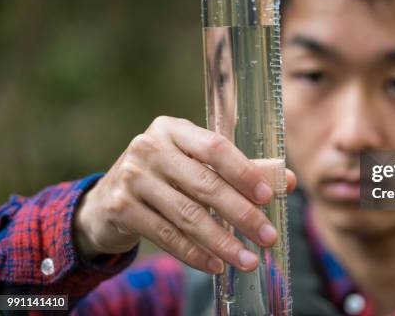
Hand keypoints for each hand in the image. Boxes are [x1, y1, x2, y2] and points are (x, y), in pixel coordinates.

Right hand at [74, 116, 296, 274]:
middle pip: (205, 185)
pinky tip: (216, 265)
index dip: (244, 172)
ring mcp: (132, 177)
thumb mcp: (196, 163)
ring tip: (248, 260)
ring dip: (223, 242)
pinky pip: (167, 236)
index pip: (215, 147)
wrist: (107, 198)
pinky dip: (195, 253)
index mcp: (173, 129)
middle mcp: (149, 148)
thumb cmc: (166, 175)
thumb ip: (240, 169)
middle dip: (242, 214)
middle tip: (268, 236)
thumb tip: (287, 181)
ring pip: (187, 215)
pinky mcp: (121, 208)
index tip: (267, 196)